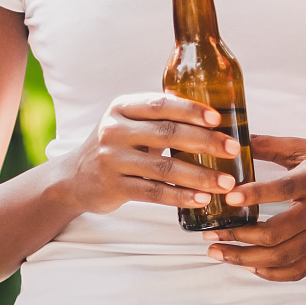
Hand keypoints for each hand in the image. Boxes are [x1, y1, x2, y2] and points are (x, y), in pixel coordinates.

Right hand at [56, 93, 239, 216]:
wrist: (72, 179)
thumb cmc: (115, 147)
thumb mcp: (128, 124)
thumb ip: (159, 118)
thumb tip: (214, 118)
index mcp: (122, 108)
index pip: (160, 104)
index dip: (191, 110)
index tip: (218, 119)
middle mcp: (114, 131)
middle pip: (167, 134)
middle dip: (205, 142)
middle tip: (233, 149)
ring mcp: (112, 160)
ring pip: (164, 168)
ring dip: (199, 176)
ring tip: (225, 183)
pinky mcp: (113, 187)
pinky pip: (153, 193)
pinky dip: (180, 197)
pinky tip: (201, 200)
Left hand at [200, 135, 305, 281]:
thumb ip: (271, 146)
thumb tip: (234, 139)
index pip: (283, 189)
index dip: (255, 194)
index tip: (229, 196)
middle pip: (276, 233)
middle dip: (237, 237)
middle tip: (209, 236)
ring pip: (282, 256)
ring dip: (245, 259)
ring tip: (218, 253)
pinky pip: (298, 270)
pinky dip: (272, 273)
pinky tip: (250, 266)